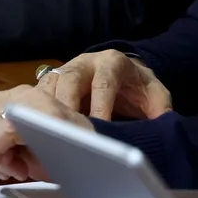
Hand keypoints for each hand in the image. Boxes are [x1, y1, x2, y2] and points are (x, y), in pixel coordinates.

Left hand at [0, 85, 92, 180]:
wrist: (107, 148)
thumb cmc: (70, 150)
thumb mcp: (28, 147)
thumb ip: (2, 142)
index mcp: (17, 98)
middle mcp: (21, 93)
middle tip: (3, 168)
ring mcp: (29, 100)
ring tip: (16, 167)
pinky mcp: (35, 111)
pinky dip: (1, 155)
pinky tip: (20, 166)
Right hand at [37, 50, 171, 120]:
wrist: (128, 77)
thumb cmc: (140, 89)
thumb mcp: (156, 97)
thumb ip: (160, 111)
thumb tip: (161, 130)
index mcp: (112, 62)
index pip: (104, 83)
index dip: (100, 106)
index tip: (98, 129)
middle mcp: (86, 62)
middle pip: (70, 79)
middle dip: (66, 106)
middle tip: (66, 133)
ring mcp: (67, 70)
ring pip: (51, 84)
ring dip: (47, 109)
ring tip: (47, 135)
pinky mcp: (54, 83)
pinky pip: (39, 93)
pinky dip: (37, 111)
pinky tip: (37, 132)